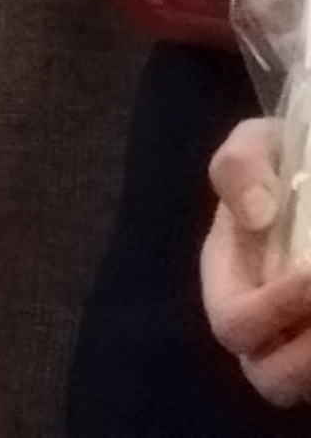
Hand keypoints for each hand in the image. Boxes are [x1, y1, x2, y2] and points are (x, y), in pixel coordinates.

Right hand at [206, 117, 310, 401]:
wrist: (310, 179)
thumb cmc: (284, 164)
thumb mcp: (258, 145)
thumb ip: (240, 166)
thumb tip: (260, 215)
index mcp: (228, 280)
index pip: (233, 324)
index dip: (270, 312)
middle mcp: (264, 326)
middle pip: (271, 379)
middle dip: (305, 359)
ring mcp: (298, 343)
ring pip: (304, 385)